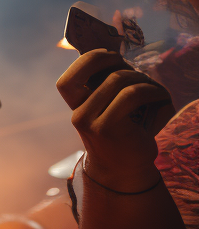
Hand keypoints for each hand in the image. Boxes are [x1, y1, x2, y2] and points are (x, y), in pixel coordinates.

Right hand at [56, 50, 173, 191]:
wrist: (125, 171)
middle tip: (138, 75)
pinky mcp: (109, 127)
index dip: (88, 60)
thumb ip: (113, 88)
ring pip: (119, 79)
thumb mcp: (114, 109)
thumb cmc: (125, 134)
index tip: (111, 57)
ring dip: (144, 79)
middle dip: (124, 64)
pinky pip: (132, 94)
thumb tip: (121, 59)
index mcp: (77, 108)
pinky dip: (153, 90)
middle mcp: (78, 114)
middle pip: (99, 70)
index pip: (67, 80)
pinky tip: (162, 98)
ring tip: (155, 90)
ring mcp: (91, 122)